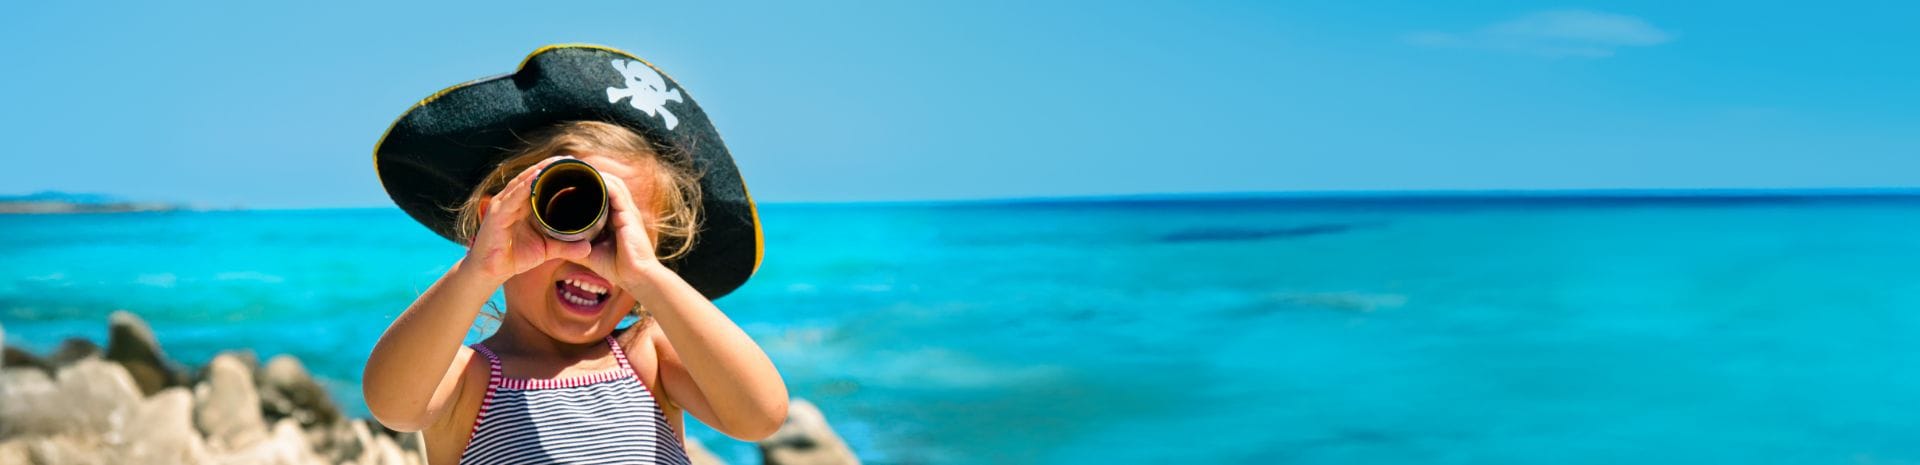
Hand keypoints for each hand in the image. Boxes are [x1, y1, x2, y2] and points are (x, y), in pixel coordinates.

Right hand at [463, 156, 591, 283]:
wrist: (492, 271)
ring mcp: (503, 205)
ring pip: (522, 183)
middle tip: (570, 159)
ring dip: (539, 172)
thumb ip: (566, 246)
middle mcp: (512, 200)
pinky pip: (512, 198)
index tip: (575, 164)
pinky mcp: (497, 215)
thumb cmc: (516, 256)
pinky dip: (524, 188)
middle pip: (532, 177)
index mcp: (524, 204)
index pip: (539, 181)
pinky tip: (535, 178)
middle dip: (549, 166)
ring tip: (556, 163)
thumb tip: (589, 248)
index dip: (554, 171)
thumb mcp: (547, 248)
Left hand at [583, 173, 665, 292]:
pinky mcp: (629, 215)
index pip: (603, 192)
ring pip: (613, 183)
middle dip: (592, 173)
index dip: (589, 183)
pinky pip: (617, 192)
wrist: (636, 277)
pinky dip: (605, 182)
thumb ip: (575, 243)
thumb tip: (554, 241)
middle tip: (572, 167)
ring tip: (580, 167)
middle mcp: (624, 210)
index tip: (571, 178)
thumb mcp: (590, 252)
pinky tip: (592, 177)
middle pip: (609, 183)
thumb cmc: (616, 267)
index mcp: (616, 217)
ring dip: (597, 174)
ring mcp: (628, 211)